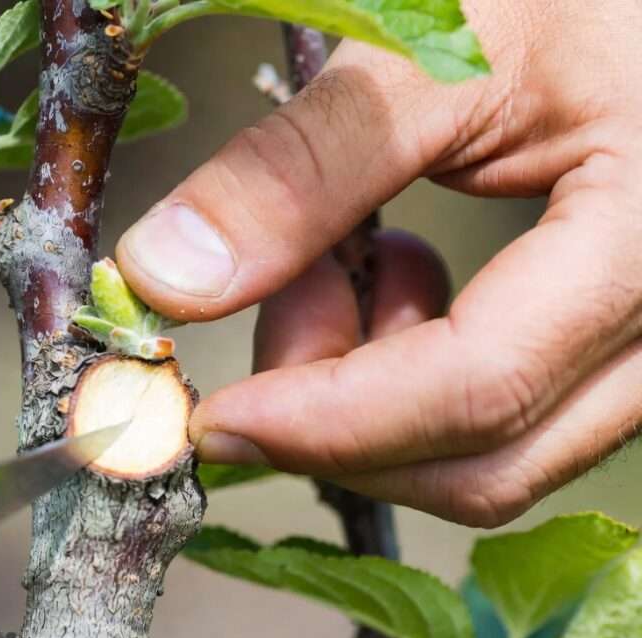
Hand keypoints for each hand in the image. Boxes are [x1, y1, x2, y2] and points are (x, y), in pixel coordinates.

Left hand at [116, 1, 641, 527]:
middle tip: (278, 298)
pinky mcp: (610, 335)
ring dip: (373, 388)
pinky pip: (507, 404)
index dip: (322, 422)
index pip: (478, 387)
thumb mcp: (437, 51)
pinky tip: (394, 266)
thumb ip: (304, 167)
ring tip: (344, 256)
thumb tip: (167, 277)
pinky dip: (414, 363)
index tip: (211, 418)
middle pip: (483, 458)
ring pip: (492, 448)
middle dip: (338, 415)